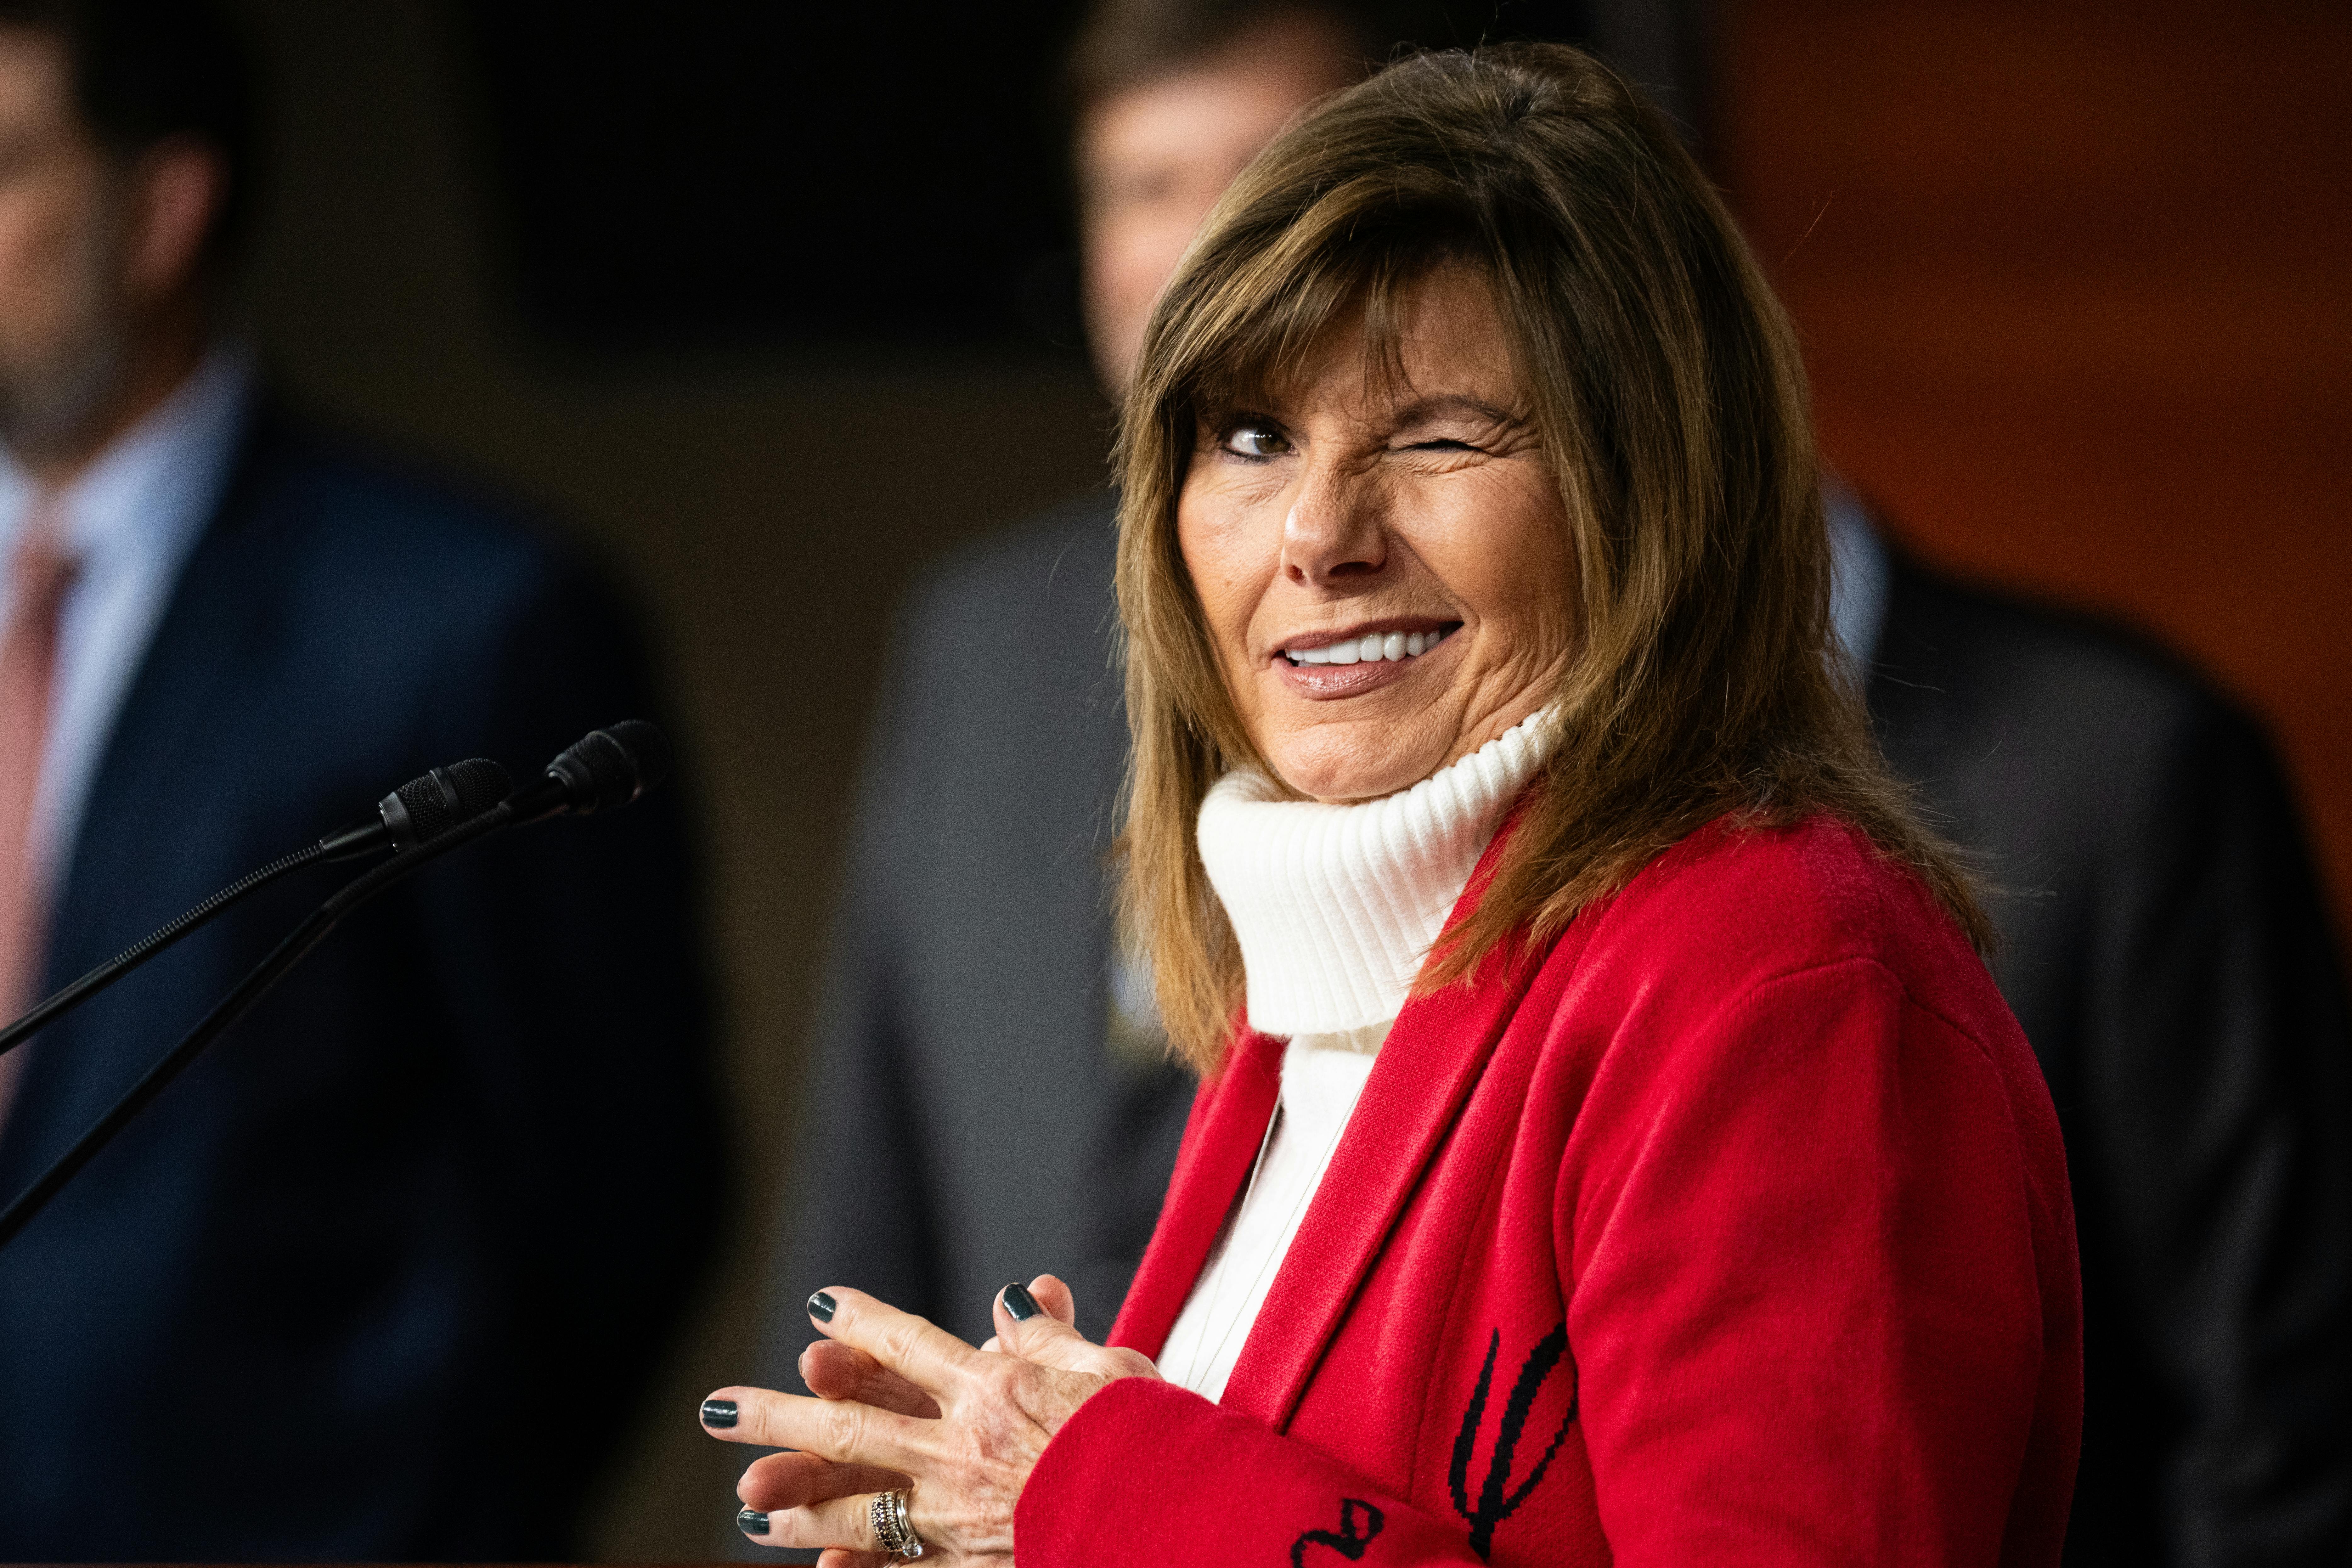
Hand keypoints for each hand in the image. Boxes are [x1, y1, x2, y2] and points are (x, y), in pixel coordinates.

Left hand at [705, 1275, 1159, 1565]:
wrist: (1174, 1512)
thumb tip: (1014, 1295)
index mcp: (995, 1388)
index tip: (819, 1307)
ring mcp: (961, 1510)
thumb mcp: (1105, 1368)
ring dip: (797, 1497)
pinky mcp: (972, 1560)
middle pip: (854, 1424)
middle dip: (780, 1415)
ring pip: (858, 1501)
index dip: (863, 1323)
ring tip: (746, 1499)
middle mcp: (962, 1446)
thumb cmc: (1149, 1435)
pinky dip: (853, 1562)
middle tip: (716, 1408)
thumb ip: (1050, 1334)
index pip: (911, 1344)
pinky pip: (898, 1563)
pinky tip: (815, 1564)